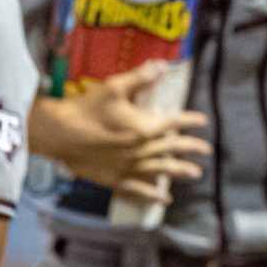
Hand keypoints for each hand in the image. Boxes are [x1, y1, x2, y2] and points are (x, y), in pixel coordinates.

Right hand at [33, 61, 209, 206]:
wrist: (60, 134)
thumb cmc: (87, 109)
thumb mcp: (115, 87)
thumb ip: (141, 78)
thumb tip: (163, 67)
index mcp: (144, 127)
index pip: (173, 122)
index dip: (189, 120)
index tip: (202, 121)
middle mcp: (141, 150)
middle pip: (171, 148)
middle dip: (191, 148)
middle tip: (206, 150)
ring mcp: (128, 167)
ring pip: (160, 171)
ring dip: (179, 171)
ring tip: (195, 173)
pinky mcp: (114, 179)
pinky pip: (137, 190)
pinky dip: (152, 196)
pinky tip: (163, 199)